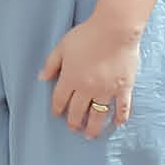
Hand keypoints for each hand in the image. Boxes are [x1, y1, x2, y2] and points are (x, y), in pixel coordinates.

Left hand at [42, 11, 140, 138]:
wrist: (115, 30)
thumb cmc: (87, 35)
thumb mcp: (62, 47)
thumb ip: (51, 64)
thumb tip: (41, 77)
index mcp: (70, 78)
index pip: (60, 99)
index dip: (57, 108)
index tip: (56, 115)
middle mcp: (87, 88)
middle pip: (78, 111)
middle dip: (73, 122)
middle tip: (73, 128)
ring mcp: (107, 90)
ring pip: (98, 115)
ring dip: (93, 127)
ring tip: (90, 135)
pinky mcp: (124, 88)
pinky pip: (122, 108)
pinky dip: (120, 117)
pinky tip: (117, 124)